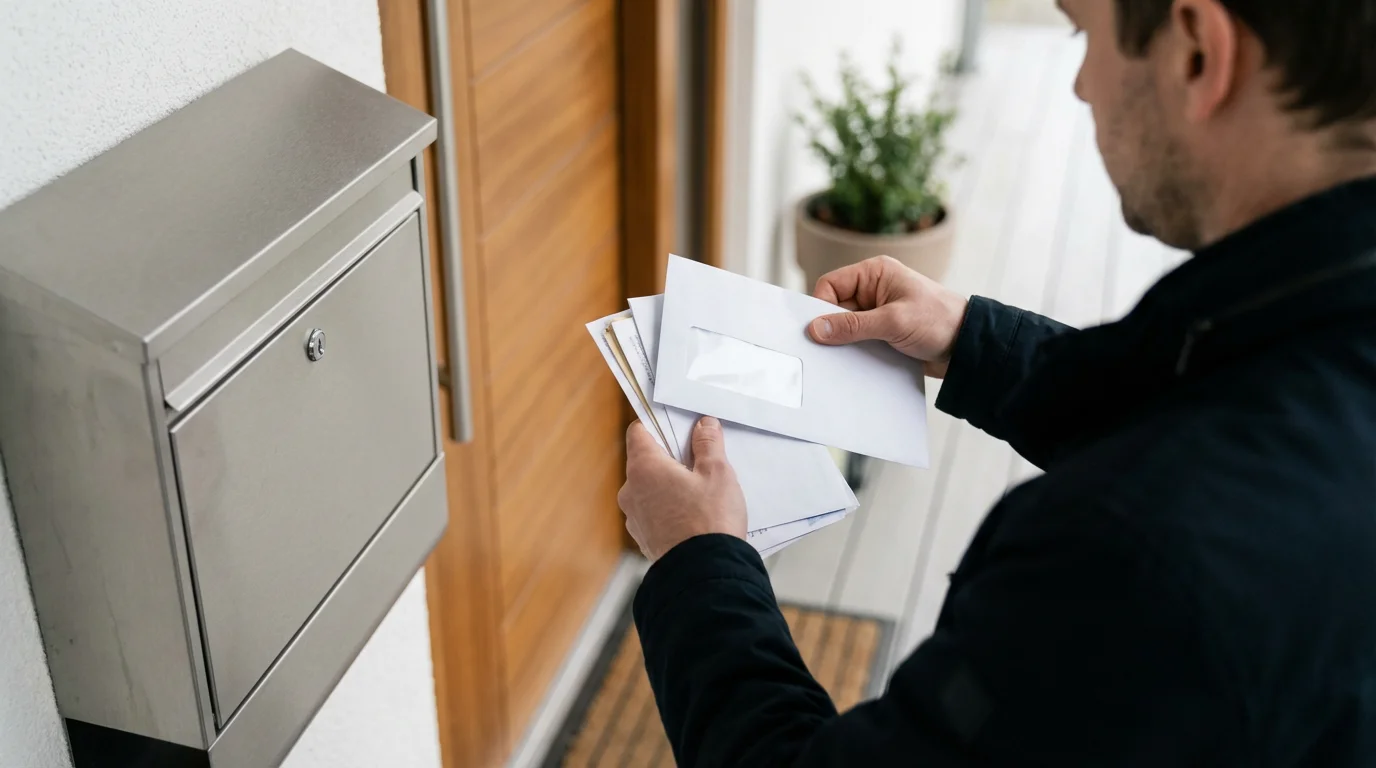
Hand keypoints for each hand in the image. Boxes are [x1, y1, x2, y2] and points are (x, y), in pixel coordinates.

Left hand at [618, 416, 747, 560]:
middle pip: (646, 461)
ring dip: (670, 486)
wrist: (704, 574)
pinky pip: (654, 513)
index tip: (677, 425)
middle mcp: (631, 491)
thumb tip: (703, 425)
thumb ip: (708, 444)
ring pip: (650, 489)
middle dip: (670, 458)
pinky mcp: (644, 538)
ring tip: (700, 492)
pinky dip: (669, 509)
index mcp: (644, 468)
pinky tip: (694, 515)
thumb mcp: (717, 473)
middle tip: (699, 460)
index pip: (638, 432)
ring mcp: (635, 517)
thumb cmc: (710, 521)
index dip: (657, 424)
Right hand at [807, 255, 968, 377]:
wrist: (968, 347)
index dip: (821, 307)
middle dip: (833, 327)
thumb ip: (853, 325)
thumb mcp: (893, 322)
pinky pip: (858, 340)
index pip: (830, 285)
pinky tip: (861, 361)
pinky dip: (857, 351)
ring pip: (845, 327)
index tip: (819, 331)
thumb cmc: (939, 322)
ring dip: (846, 342)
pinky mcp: (883, 332)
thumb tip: (815, 329)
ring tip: (852, 355)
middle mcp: (873, 289)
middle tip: (830, 349)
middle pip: (834, 307)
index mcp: (874, 273)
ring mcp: (878, 311)